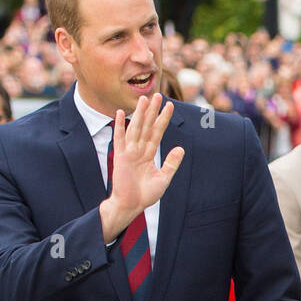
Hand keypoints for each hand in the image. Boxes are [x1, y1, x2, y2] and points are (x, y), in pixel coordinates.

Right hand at [100, 93, 184, 241]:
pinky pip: (120, 138)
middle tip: (158, 94)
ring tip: (144, 99)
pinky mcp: (120, 156)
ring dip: (139, 113)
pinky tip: (121, 113)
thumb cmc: (145, 195)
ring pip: (136, 128)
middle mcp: (139, 150)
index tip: (170, 105)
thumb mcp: (163, 178)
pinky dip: (120, 126)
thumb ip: (171, 163)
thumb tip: (181, 148)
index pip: (157, 132)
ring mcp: (129, 152)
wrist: (131, 205)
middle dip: (152, 111)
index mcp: (149, 154)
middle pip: (147, 126)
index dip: (163, 119)